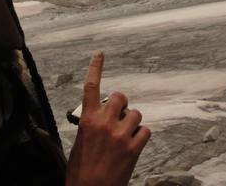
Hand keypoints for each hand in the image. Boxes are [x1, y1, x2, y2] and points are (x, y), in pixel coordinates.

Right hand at [65, 51, 150, 185]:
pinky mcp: (134, 149)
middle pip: (121, 97)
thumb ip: (91, 125)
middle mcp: (105, 123)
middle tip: (117, 117)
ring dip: (132, 122)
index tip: (100, 54)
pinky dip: (141, 136)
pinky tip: (133, 145)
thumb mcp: (80, 143)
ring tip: (124, 136)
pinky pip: (145, 131)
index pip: (91, 87)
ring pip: (136, 114)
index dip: (96, 67)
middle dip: (121, 104)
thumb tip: (101, 117)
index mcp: (87, 120)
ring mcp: (121, 135)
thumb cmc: (80, 172)